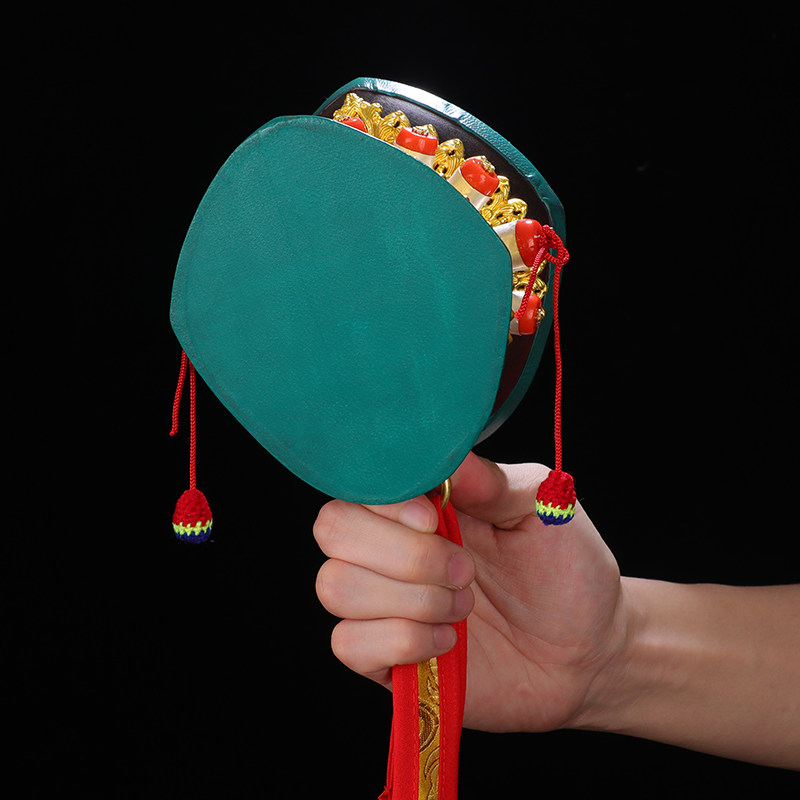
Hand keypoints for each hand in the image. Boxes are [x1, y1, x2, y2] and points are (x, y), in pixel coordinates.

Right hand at [313, 451, 626, 732]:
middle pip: (332, 529)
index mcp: (421, 503)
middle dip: (403, 554)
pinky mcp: (386, 658)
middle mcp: (391, 547)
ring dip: (410, 601)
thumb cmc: (566, 570)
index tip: (434, 519)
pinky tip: (447, 642)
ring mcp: (383, 603)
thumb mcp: (542, 510)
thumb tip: (447, 457)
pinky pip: (348, 644)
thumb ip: (491, 481)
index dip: (387, 504)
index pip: (358, 485)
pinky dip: (402, 642)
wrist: (587, 650)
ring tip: (463, 608)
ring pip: (335, 586)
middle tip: (464, 570)